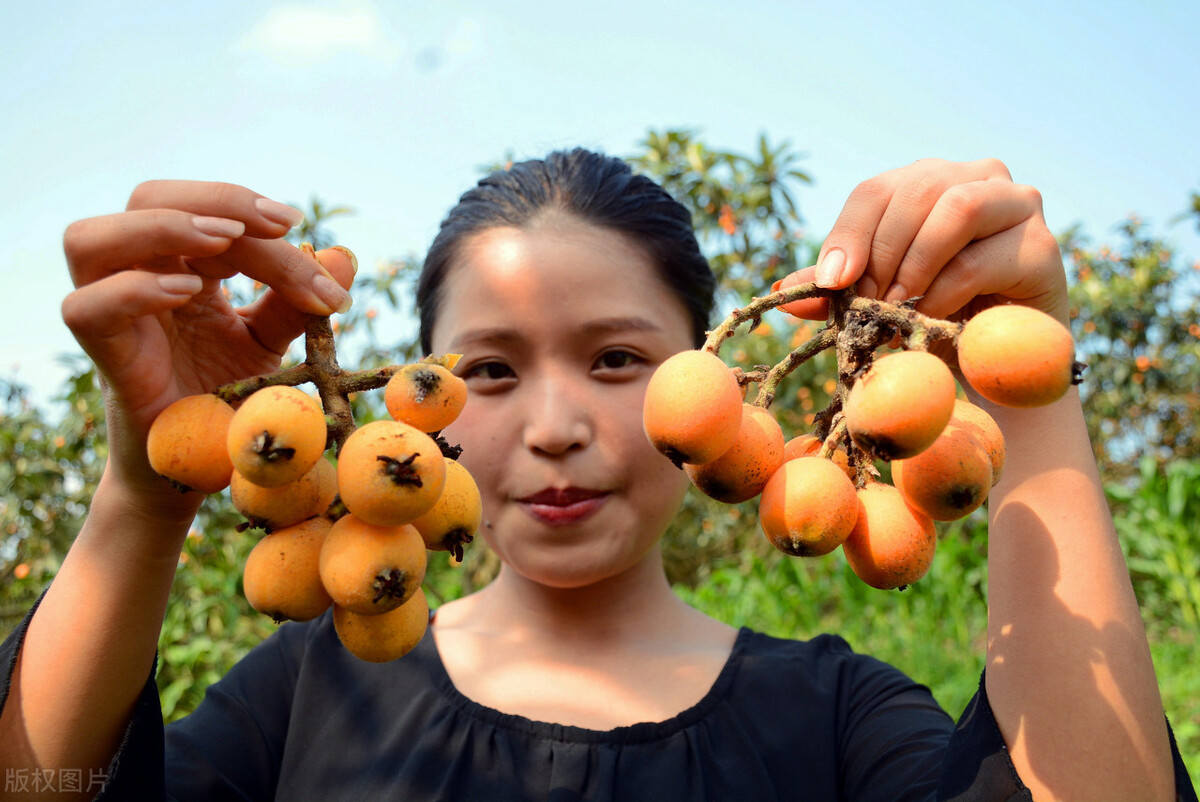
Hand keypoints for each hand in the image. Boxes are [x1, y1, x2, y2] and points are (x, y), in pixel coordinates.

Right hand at [60, 180, 355, 503]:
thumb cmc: (228, 400)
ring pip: (90, 239)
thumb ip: (297, 302)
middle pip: (148, 199)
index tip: (301, 228)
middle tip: (278, 225)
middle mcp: (140, 279)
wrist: (201, 471)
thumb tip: (345, 255)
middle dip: (215, 200)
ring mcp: (115, 317)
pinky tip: (188, 294)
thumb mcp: (271, 345)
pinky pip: (86, 309)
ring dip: (161, 226)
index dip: (252, 212)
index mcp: (182, 268)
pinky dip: (134, 291)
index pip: (208, 214)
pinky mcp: (107, 360)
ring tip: (225, 242)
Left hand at [785, 158, 1067, 324]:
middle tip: (866, 304)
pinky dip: (946, 293)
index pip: (876, 192)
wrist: (997, 363)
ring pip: (957, 208)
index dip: (848, 235)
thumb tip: (783, 291)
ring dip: (914, 264)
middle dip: (881, 252)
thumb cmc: (934, 319)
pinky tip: (932, 318)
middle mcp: (977, 177)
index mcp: (929, 181)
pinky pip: (981, 259)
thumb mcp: (876, 301)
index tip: (831, 281)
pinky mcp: (1042, 246)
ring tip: (897, 308)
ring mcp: (1017, 204)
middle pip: (915, 191)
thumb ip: (836, 290)